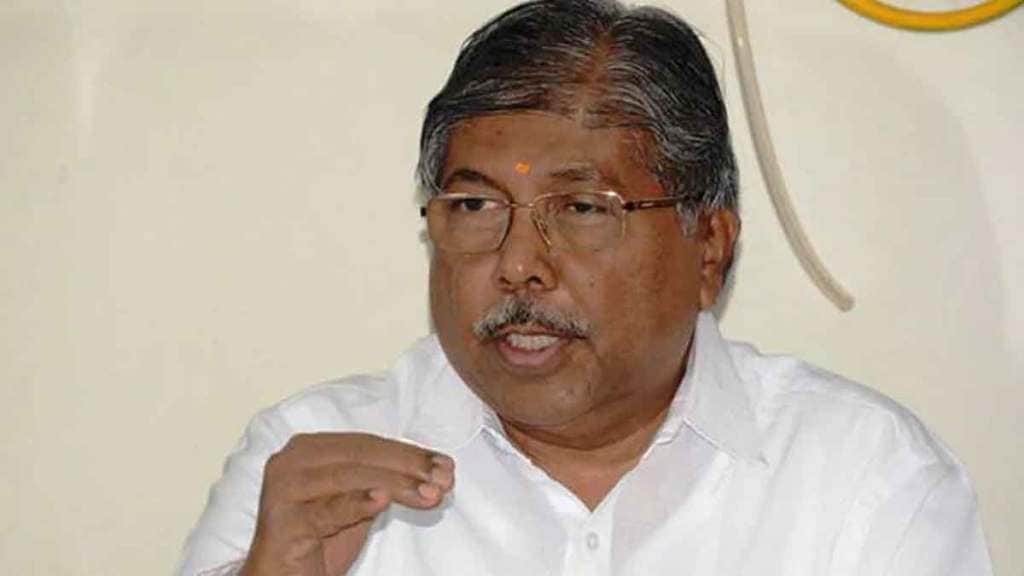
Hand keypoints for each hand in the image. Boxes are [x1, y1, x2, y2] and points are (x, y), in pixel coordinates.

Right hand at [239, 433, 454, 575]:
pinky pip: (326, 510)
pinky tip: (381, 499)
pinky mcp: (283, 521)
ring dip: (396, 484)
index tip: (446, 466)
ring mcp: (284, 488)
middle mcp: (292, 460)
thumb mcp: (359, 504)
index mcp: (312, 448)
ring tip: (429, 494)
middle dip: (408, 467)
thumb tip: (434, 470)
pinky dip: (356, 503)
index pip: (368, 444)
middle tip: (444, 480)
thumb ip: (385, 482)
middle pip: (361, 455)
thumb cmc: (319, 540)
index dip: (410, 453)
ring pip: (349, 476)